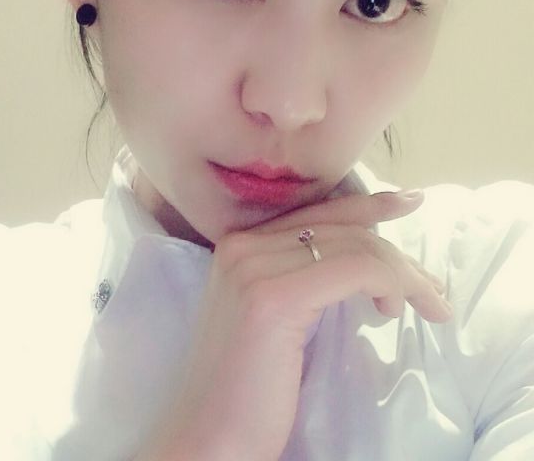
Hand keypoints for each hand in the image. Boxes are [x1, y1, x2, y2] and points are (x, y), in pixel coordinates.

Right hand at [138, 190, 449, 460]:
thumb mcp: (274, 316)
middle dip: (396, 254)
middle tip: (430, 289)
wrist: (208, 438)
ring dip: (402, 274)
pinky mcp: (273, 298)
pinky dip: (389, 285)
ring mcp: (253, 267)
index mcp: (237, 246)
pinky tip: (391, 312)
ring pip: (355, 246)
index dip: (368, 204)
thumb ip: (299, 277)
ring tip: (422, 305)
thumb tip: (360, 261)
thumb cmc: (245, 387)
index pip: (315, 213)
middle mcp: (241, 245)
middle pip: (340, 227)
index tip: (408, 202)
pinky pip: (355, 270)